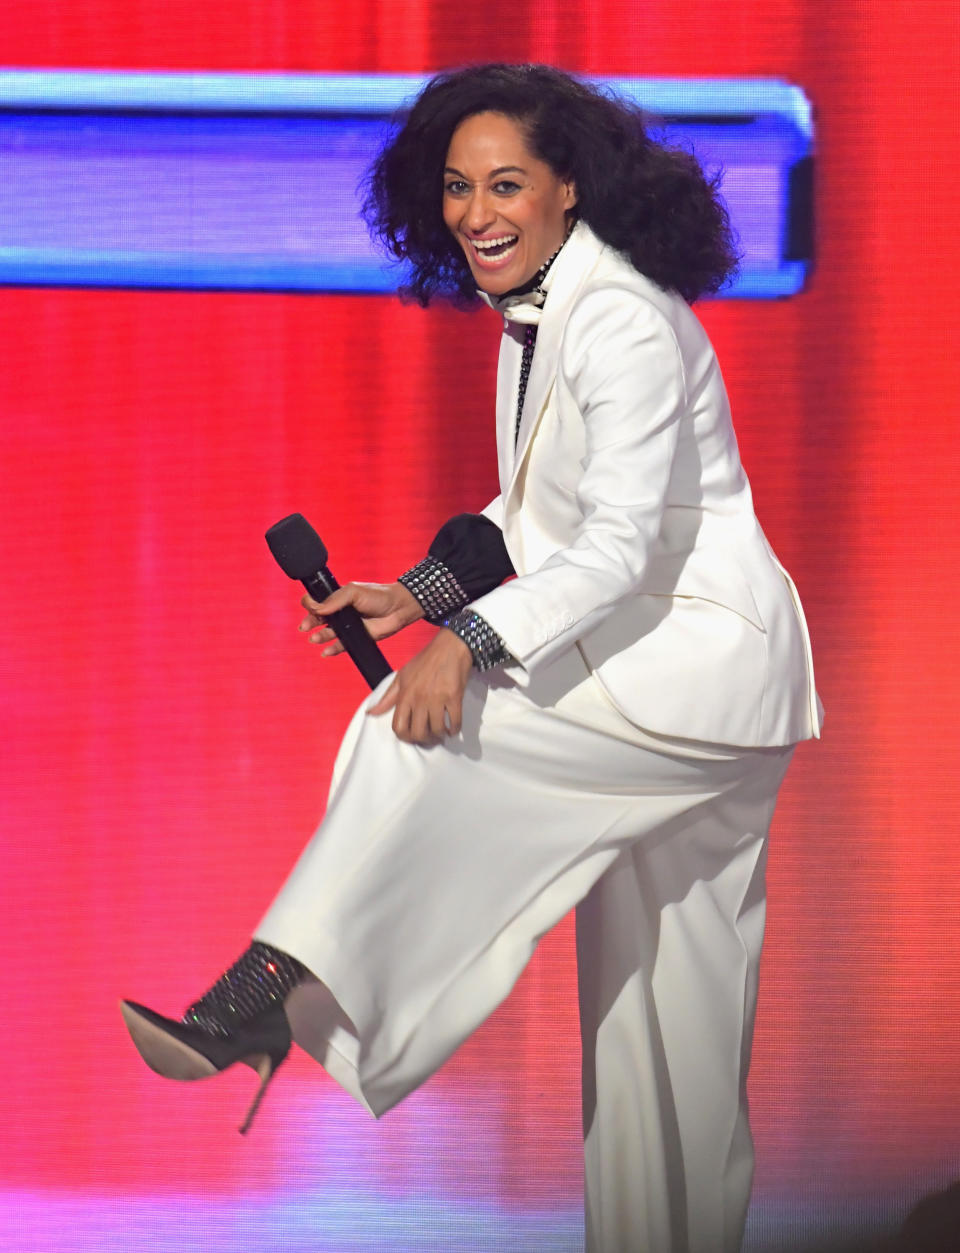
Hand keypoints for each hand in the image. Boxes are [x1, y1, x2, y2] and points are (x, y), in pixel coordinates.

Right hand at [300, 582, 422, 655]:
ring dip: (319, 637)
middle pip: (318, 618)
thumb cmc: (378, 595)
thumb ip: (335, 599)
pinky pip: (341, 646)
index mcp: (338, 597)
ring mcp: (348, 625)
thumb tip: (317, 608)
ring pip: (328, 633)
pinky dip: (332, 649)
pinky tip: (326, 652)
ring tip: (314, 639)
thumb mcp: (354, 591)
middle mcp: (341, 612)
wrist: (399, 608)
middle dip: (309, 622)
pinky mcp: (356, 638)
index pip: (318, 601)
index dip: (311, 604)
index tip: (310, 607)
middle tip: (304, 627)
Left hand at [368, 629, 472, 743]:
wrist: (450, 646)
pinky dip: (454, 730)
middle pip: (418, 733)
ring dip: (439, 736)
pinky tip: (453, 729)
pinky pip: (454, 722)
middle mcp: (419, 699)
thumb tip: (370, 713)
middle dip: (423, 740)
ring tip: (441, 733)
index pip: (399, 727)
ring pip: (436, 730)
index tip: (412, 736)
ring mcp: (437, 699)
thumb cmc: (425, 661)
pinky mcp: (454, 698)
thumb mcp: (402, 676)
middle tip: (429, 737)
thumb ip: (387, 698)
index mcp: (404, 695)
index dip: (405, 737)